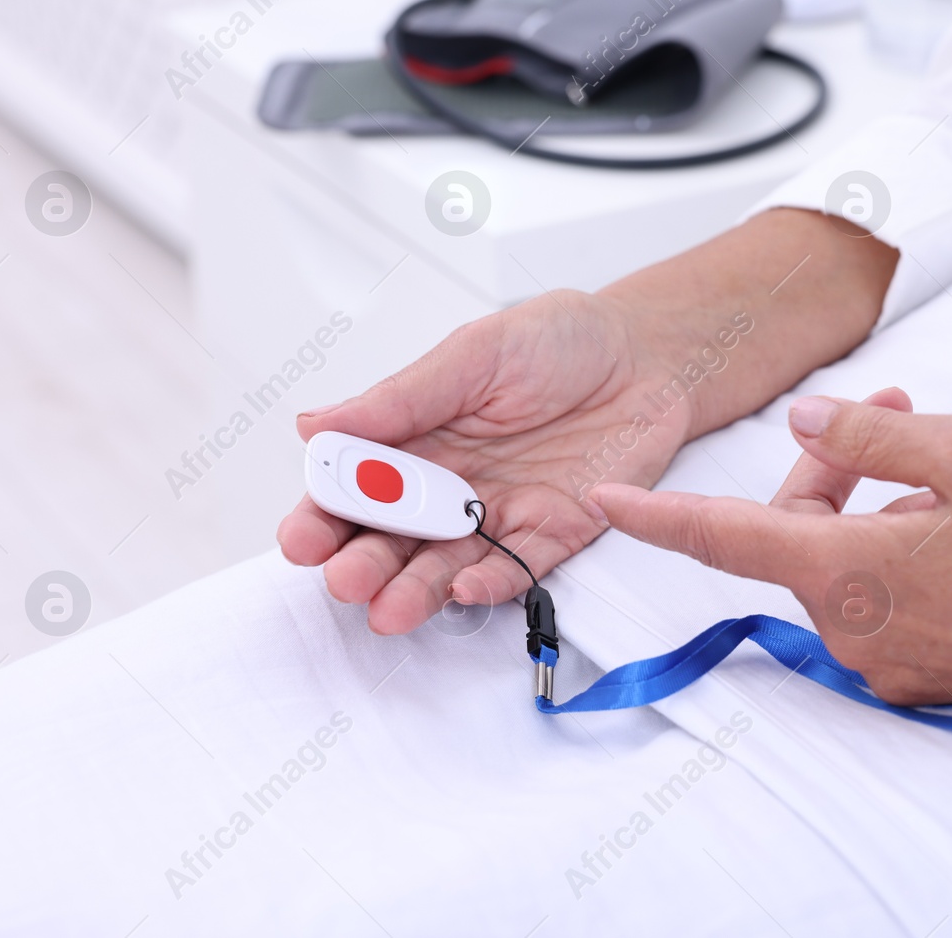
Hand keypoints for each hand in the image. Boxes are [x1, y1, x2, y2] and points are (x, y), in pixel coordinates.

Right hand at [278, 290, 694, 632]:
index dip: (325, 512)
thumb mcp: (474, 354)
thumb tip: (315, 423)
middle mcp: (453, 483)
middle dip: (363, 561)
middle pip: (394, 534)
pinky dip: (490, 583)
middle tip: (343, 579)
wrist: (648, 353)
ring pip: (446, 562)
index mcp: (419, 436)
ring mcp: (501, 511)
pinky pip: (519, 567)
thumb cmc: (559, 341)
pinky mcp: (555, 531)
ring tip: (387, 610)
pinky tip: (461, 590)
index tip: (303, 537)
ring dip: (415, 588)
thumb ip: (401, 397)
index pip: (356, 485)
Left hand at [587, 392, 951, 752]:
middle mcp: (849, 627)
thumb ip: (868, 433)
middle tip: (895, 407)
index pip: (722, 537)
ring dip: (866, 506)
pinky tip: (951, 519)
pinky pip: (874, 599)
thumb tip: (805, 419)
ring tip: (941, 461)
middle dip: (828, 468)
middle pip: (793, 534)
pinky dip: (890, 552)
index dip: (655, 515)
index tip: (602, 501)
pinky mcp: (917, 675)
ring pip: (837, 564)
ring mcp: (883, 660)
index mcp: (846, 572)